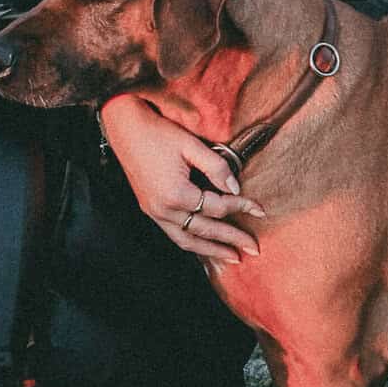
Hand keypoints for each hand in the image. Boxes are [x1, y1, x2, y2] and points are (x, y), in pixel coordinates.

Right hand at [98, 91, 264, 264]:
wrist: (126, 129)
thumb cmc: (159, 133)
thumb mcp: (191, 145)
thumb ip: (217, 167)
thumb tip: (236, 189)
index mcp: (176, 194)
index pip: (217, 207)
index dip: (241, 207)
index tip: (261, 210)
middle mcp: (164, 210)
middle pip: (205, 230)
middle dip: (232, 240)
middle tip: (254, 248)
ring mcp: (155, 212)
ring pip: (187, 240)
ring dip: (211, 250)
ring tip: (232, 257)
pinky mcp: (150, 210)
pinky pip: (174, 234)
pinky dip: (193, 243)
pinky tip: (205, 244)